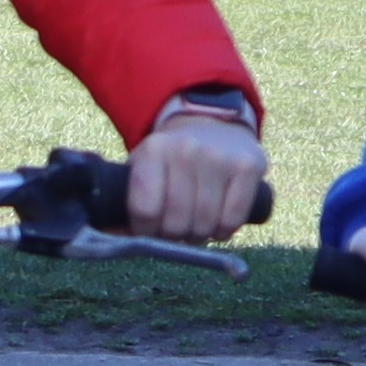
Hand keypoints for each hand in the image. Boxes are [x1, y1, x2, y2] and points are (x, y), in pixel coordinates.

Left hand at [125, 107, 265, 245]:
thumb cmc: (171, 160)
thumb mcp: (142, 169)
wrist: (213, 125)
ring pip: (205, 225)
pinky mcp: (249, 166)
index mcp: (154, 150)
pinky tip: (217, 222)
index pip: (145, 210)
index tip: (150, 228)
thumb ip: (125, 204)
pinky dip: (223, 231)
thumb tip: (117, 240)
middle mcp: (187, 150)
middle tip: (175, 229)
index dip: (146, 230)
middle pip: (176, 222)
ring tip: (195, 225)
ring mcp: (220, 157)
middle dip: (174, 236)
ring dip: (199, 236)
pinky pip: (233, 220)